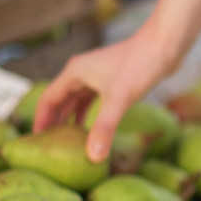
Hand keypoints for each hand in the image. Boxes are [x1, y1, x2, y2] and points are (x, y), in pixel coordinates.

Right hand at [32, 0, 200, 161]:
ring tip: (66, 144)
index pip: (48, 101)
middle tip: (47, 149)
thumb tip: (92, 157)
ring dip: (70, 120)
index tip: (34, 144)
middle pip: (59, 101)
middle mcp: (81, 72)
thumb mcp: (120, 99)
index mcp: (75, 73)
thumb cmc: (141, 65)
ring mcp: (96, 75)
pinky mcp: (111, 79)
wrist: (166, 44)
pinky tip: (90, 130)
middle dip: (53, 124)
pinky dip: (87, 115)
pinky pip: (91, 100)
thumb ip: (104, 128)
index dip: (40, 123)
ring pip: (75, 101)